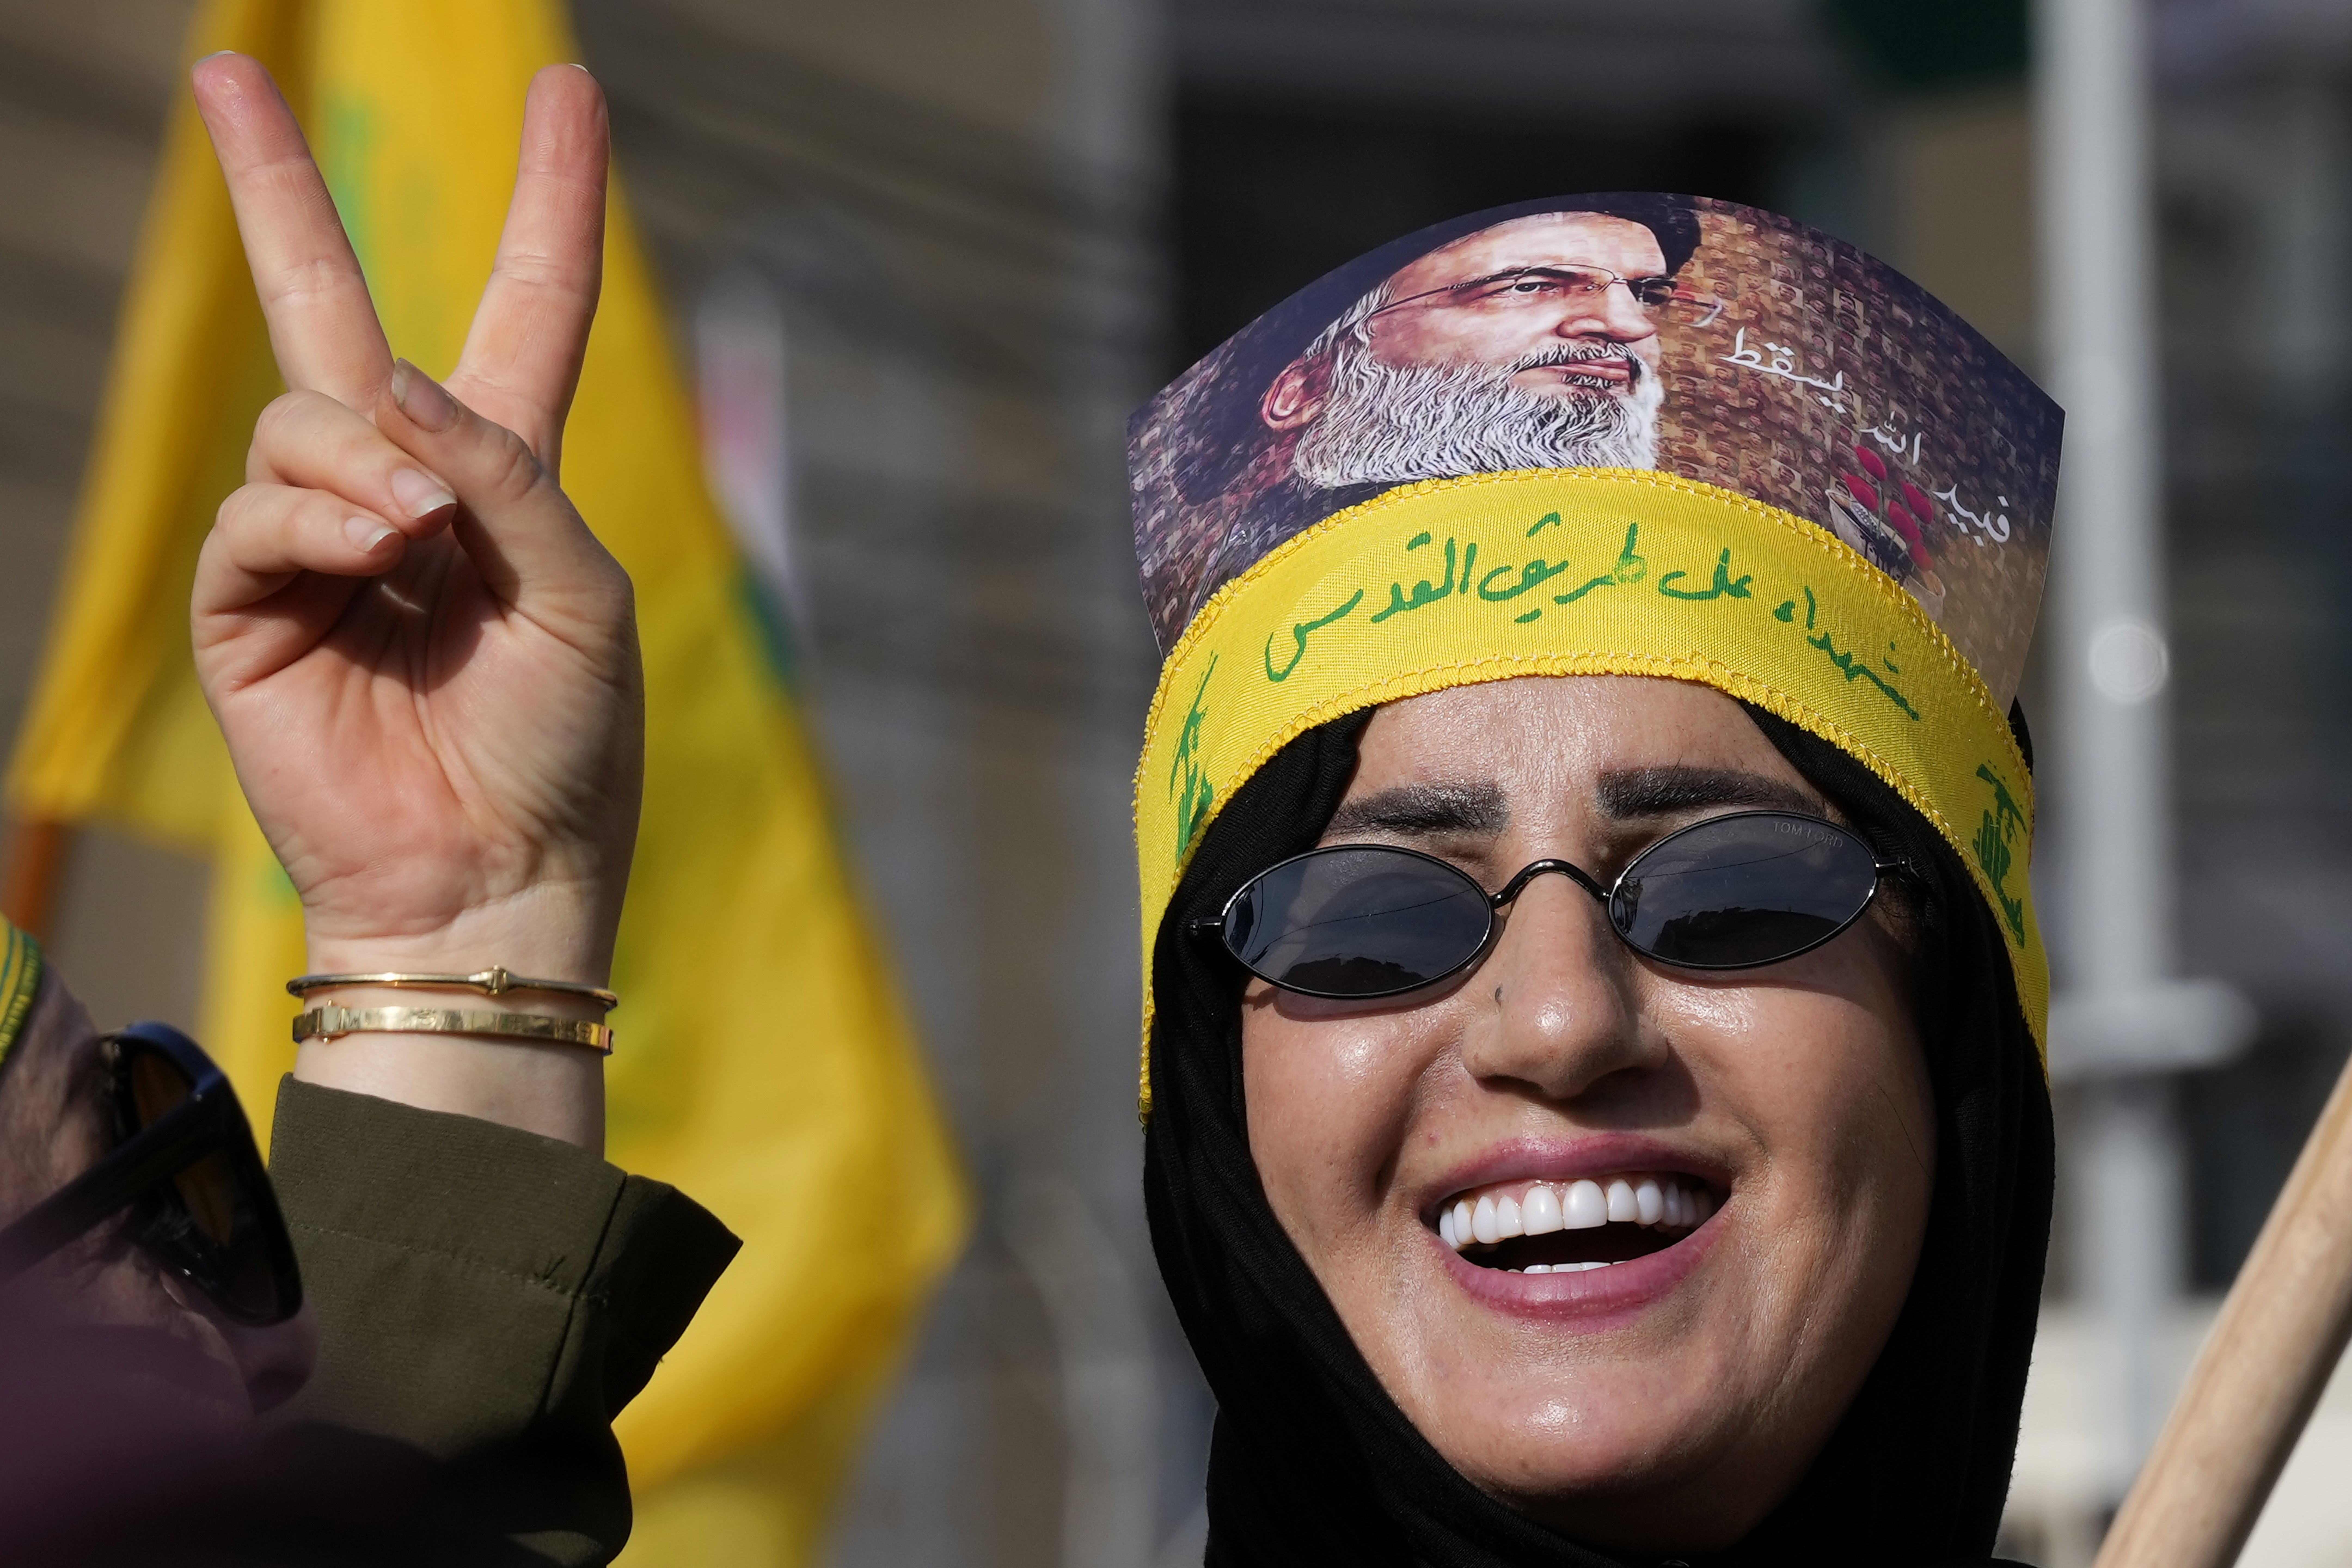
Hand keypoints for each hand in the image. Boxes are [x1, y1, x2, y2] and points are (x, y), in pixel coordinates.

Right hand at [188, 56, 638, 1147]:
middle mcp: (402, 491)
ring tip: (416, 541)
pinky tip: (375, 557)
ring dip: (365, 464)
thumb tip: (394, 390)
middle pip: (331, 310)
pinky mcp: (251, 603)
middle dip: (276, 190)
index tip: (564, 92)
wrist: (501, 872)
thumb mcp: (579, 594)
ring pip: (307, 420)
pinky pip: (262, 510)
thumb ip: (505, 476)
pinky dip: (321, 521)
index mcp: (502, 479)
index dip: (548, 205)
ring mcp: (316, 542)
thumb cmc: (564, 748)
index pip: (523, 310)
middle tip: (224, 68)